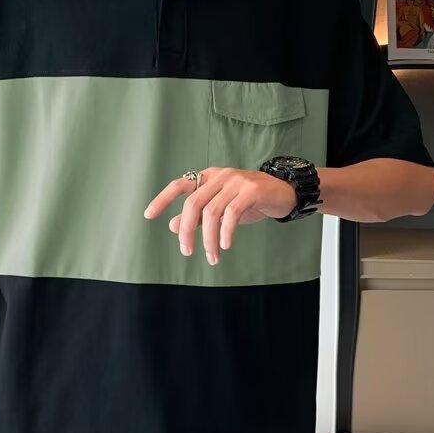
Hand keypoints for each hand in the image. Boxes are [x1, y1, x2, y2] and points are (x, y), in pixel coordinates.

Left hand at [143, 167, 296, 264]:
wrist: (285, 193)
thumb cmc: (250, 202)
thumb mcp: (221, 209)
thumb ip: (198, 216)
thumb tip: (172, 226)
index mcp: (208, 177)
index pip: (179, 185)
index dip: (162, 199)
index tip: (148, 215)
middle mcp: (219, 175)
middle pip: (193, 203)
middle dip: (186, 231)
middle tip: (187, 252)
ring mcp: (236, 181)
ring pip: (212, 212)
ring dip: (208, 239)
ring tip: (211, 257)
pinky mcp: (251, 190)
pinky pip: (231, 213)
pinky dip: (225, 232)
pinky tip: (224, 246)